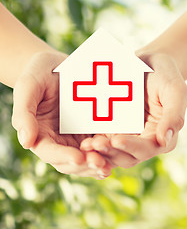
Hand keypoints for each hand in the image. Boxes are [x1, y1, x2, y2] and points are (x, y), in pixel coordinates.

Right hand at [12, 52, 111, 178]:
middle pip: (69, 161)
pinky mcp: (90, 129)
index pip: (49, 152)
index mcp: (40, 133)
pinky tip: (118, 154)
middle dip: (84, 165)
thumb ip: (24, 113)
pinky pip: (99, 145)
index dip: (62, 156)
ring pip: (85, 158)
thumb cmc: (39, 73)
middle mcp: (58, 139)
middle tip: (100, 164)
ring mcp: (75, 136)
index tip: (78, 158)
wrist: (57, 65)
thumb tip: (26, 142)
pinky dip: (107, 152)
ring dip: (97, 164)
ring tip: (109, 165)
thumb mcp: (28, 86)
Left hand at [80, 53, 186, 167]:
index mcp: (160, 135)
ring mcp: (126, 134)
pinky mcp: (112, 127)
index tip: (117, 139)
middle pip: (127, 155)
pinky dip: (94, 142)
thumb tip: (164, 140)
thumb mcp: (174, 90)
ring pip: (112, 151)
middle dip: (111, 152)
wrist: (146, 62)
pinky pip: (102, 138)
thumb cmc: (164, 74)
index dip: (132, 147)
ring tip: (86, 145)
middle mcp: (142, 140)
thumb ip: (173, 115)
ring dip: (99, 152)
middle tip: (94, 145)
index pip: (147, 148)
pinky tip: (83, 139)